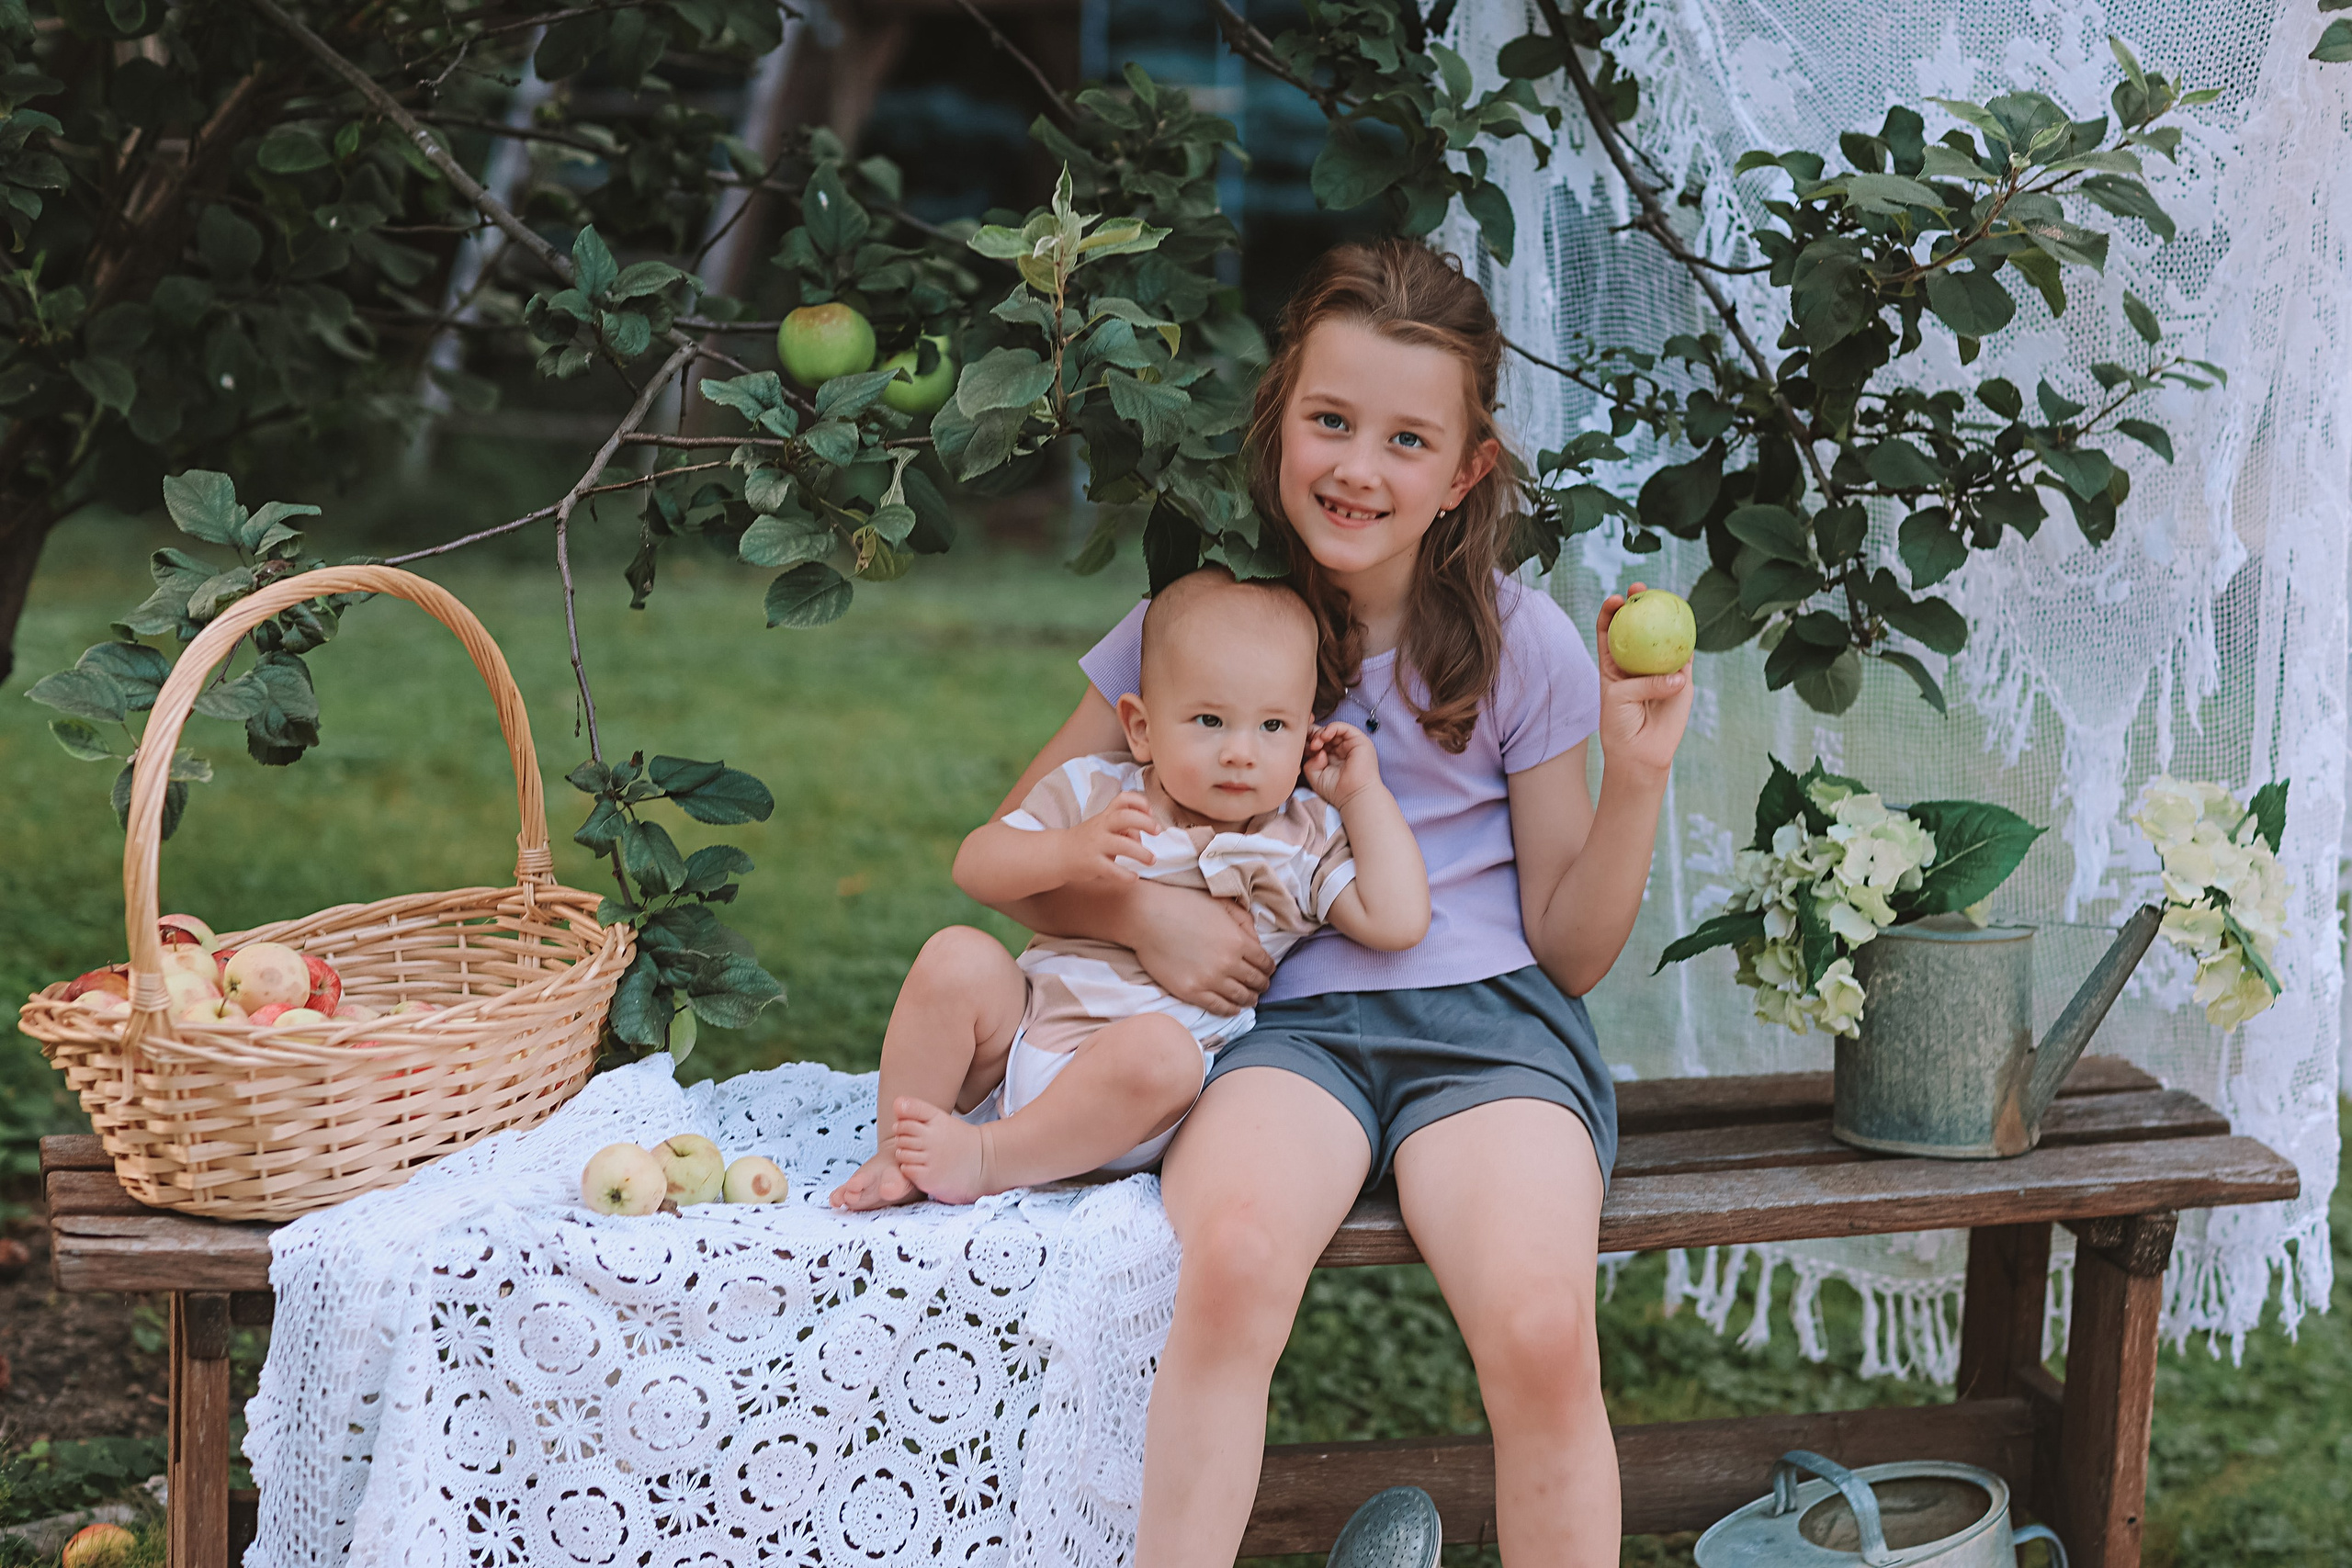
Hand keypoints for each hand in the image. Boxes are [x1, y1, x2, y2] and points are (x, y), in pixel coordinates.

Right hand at [1058, 793, 1157, 884]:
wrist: (1058, 854)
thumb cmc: (1087, 840)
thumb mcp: (1103, 827)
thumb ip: (1124, 828)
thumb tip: (1141, 837)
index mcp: (1105, 816)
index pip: (1122, 799)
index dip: (1139, 802)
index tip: (1150, 811)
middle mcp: (1101, 827)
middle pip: (1124, 817)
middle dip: (1145, 822)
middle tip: (1157, 831)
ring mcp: (1096, 845)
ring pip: (1122, 845)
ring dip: (1141, 853)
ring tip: (1151, 859)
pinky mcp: (1092, 864)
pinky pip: (1112, 870)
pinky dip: (1126, 875)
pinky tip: (1133, 877)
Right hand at [1125, 883, 1273, 1013]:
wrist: (1147, 917)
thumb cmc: (1182, 905)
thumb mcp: (1221, 904)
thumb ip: (1243, 922)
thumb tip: (1256, 942)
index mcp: (1238, 940)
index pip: (1265, 963)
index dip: (1269, 968)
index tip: (1267, 971)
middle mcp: (1229, 963)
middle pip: (1256, 982)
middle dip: (1261, 985)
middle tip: (1260, 986)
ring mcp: (1210, 980)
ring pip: (1241, 997)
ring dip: (1249, 999)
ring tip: (1249, 999)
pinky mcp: (1192, 992)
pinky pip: (1219, 1007)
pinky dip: (1230, 1010)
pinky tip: (1233, 1008)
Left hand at [1302, 721, 1384, 807]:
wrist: (1354, 797)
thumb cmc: (1337, 790)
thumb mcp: (1315, 776)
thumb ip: (1310, 762)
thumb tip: (1316, 750)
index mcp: (1331, 757)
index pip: (1318, 742)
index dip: (1308, 740)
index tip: (1301, 746)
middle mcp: (1341, 749)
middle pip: (1324, 734)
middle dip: (1313, 736)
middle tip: (1309, 745)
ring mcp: (1350, 744)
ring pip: (1332, 730)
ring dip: (1320, 733)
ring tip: (1316, 744)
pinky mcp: (1359, 741)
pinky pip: (1343, 727)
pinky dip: (1331, 728)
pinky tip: (1324, 737)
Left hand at [1594, 582, 1693, 781]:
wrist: (1641, 752)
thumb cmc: (1620, 725)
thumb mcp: (1621, 699)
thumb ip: (1645, 683)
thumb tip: (1677, 675)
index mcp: (1613, 663)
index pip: (1609, 630)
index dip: (1610, 612)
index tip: (1614, 600)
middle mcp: (1636, 661)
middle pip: (1637, 625)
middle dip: (1638, 602)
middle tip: (1639, 588)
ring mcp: (1659, 668)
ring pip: (1663, 637)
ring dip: (1665, 616)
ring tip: (1668, 599)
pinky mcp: (1681, 679)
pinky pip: (1686, 656)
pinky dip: (1688, 642)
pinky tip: (1689, 627)